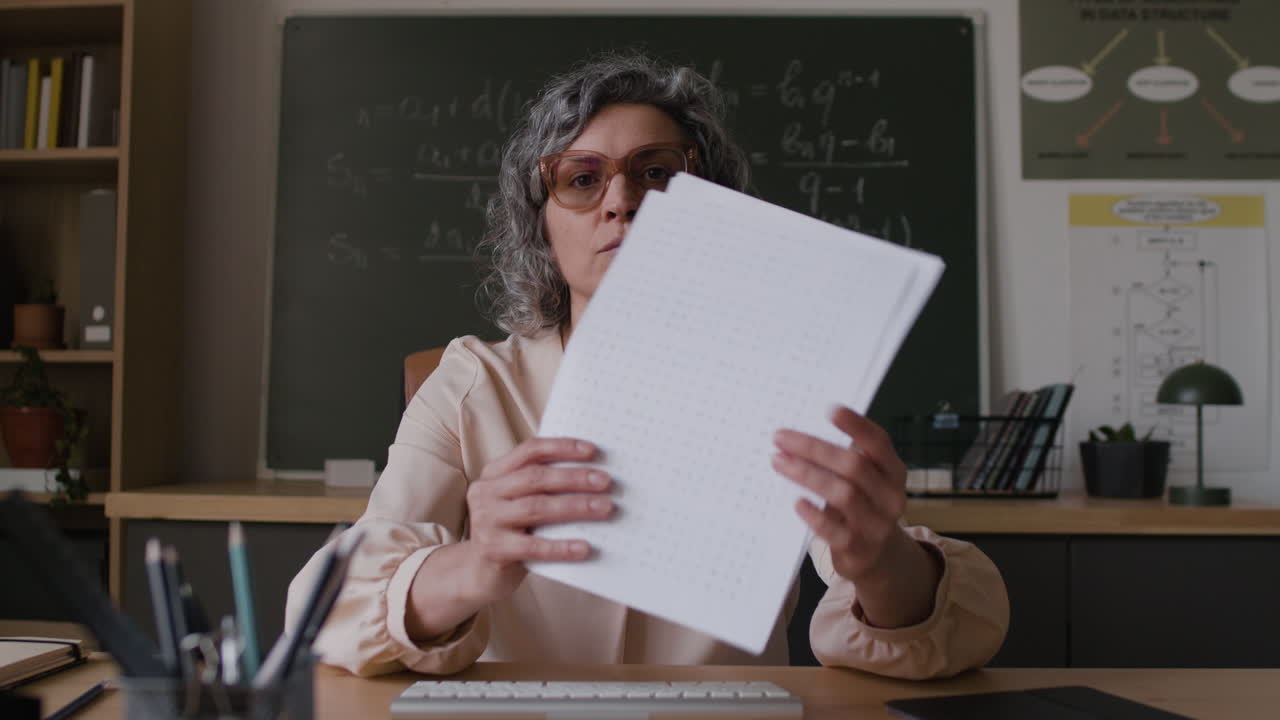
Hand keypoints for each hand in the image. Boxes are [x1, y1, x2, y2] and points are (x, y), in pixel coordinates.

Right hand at [462, 437, 613, 602]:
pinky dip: (561, 547)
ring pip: (536, 508)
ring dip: (575, 506)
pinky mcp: (492, 550)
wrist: (480, 573)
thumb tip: (595, 477)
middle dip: (574, 477)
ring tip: (605, 507)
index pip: (530, 451)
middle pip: (535, 477)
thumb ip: (545, 488)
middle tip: (605, 481)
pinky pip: (532, 546)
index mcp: (495, 473)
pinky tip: (584, 547)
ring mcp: (486, 520)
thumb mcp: (520, 503)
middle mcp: (486, 492)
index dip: (561, 447)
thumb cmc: (512, 532)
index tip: (593, 451)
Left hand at [772, 406, 908, 584]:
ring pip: (843, 494)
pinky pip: (834, 529)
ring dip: (807, 475)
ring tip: (779, 462)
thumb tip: (801, 435)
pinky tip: (797, 502)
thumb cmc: (863, 506)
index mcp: (893, 472)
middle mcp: (890, 497)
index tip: (830, 409)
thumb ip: (845, 460)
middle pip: (853, 466)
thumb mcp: (866, 482)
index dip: (857, 425)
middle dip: (814, 448)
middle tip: (781, 437)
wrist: (879, 558)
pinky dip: (814, 514)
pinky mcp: (858, 549)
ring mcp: (876, 524)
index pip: (879, 443)